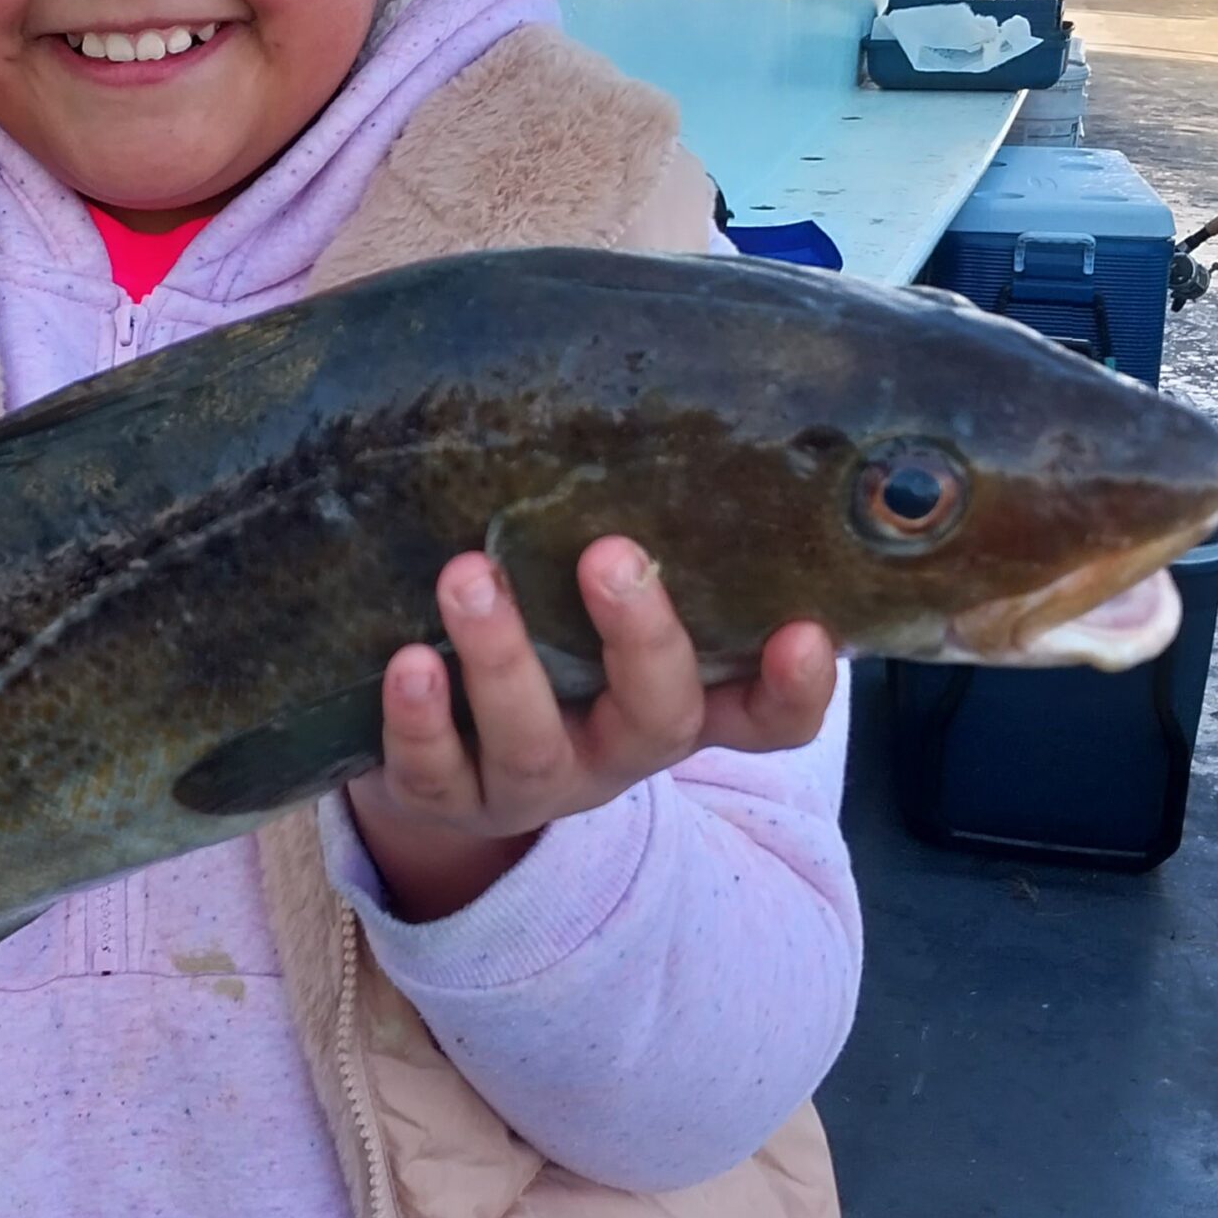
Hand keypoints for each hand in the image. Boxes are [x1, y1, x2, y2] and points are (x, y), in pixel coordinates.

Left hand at [345, 537, 835, 921]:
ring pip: (533, 745)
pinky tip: (411, 662)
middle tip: (611, 554)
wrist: (437, 754)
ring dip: (503, 661)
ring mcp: (531, 784)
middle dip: (639, 638)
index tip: (806, 632)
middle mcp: (615, 752)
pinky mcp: (446, 798)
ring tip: (469, 577)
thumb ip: (638, 549)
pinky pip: (436, 775)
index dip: (795, 689)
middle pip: (657, 719)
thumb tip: (657, 419)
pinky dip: (421, 721)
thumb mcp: (598, 613)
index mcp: (673, 703)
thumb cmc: (541, 645)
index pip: (766, 717)